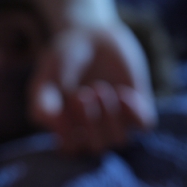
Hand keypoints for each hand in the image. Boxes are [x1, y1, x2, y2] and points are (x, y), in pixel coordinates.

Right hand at [29, 23, 156, 154]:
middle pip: (96, 148)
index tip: (61, 109)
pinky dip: (133, 110)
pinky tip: (121, 92)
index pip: (70, 151)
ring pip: (120, 140)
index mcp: (68, 131)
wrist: (90, 34)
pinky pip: (144, 124)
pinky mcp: (139, 107)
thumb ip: (42, 104)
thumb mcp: (45, 80)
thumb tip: (55, 127)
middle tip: (82, 94)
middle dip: (89, 122)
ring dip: (110, 116)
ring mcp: (118, 121)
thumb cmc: (62, 61)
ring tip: (99, 89)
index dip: (68, 135)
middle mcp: (93, 132)